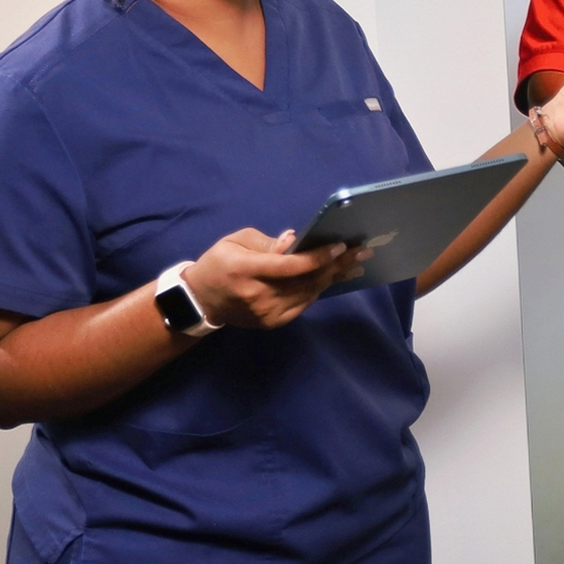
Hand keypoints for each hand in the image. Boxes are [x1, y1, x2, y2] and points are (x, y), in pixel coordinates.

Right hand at [182, 229, 372, 329]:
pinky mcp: (273, 322)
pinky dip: (319, 289)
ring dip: (334, 277)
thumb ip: (266, 242)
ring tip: (355, 264)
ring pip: (309, 293)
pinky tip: (334, 278)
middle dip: (336, 264)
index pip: (289, 265)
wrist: (202, 300)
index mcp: (247, 270)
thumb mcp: (235, 242)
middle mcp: (259, 294)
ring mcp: (267, 312)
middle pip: (306, 280)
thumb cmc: (219, 264)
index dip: (317, 257)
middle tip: (361, 251)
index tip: (340, 245)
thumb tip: (296, 241)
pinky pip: (303, 304)